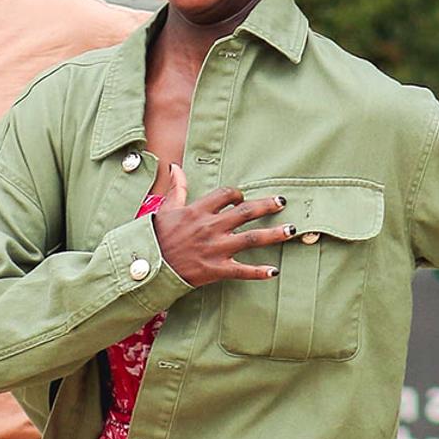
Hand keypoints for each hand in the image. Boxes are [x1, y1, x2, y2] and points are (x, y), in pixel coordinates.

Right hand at [148, 163, 290, 287]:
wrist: (146, 266)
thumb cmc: (156, 236)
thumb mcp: (166, 209)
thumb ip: (177, 188)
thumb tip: (176, 167)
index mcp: (198, 210)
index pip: (226, 194)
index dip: (237, 194)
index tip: (241, 198)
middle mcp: (210, 227)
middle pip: (245, 212)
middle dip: (266, 206)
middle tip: (282, 202)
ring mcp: (215, 248)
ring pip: (250, 238)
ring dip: (273, 234)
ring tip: (292, 230)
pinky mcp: (215, 269)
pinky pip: (242, 270)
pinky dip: (259, 271)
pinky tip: (274, 271)